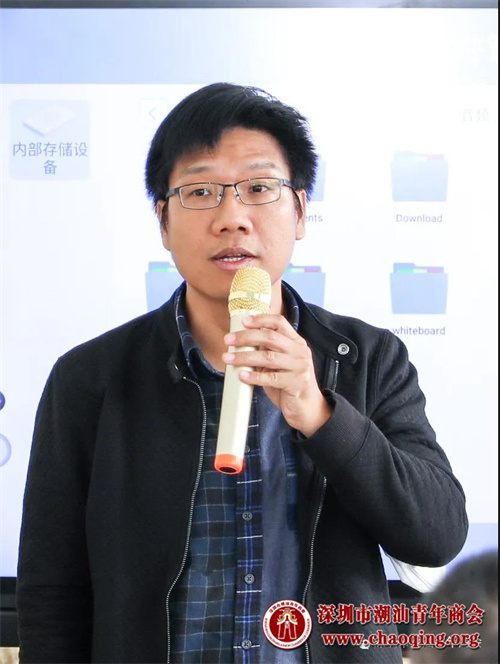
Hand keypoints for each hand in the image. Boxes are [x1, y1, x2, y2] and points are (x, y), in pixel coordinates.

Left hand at [222, 314, 332, 437]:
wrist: (307, 408)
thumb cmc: (289, 383)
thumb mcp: (280, 363)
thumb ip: (267, 352)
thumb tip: (240, 344)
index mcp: (296, 342)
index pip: (279, 323)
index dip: (261, 319)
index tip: (244, 321)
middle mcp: (300, 351)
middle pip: (270, 337)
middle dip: (246, 337)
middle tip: (228, 340)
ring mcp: (300, 367)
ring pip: (268, 357)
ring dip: (245, 357)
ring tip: (228, 359)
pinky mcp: (296, 383)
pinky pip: (271, 378)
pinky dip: (254, 376)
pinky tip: (242, 375)